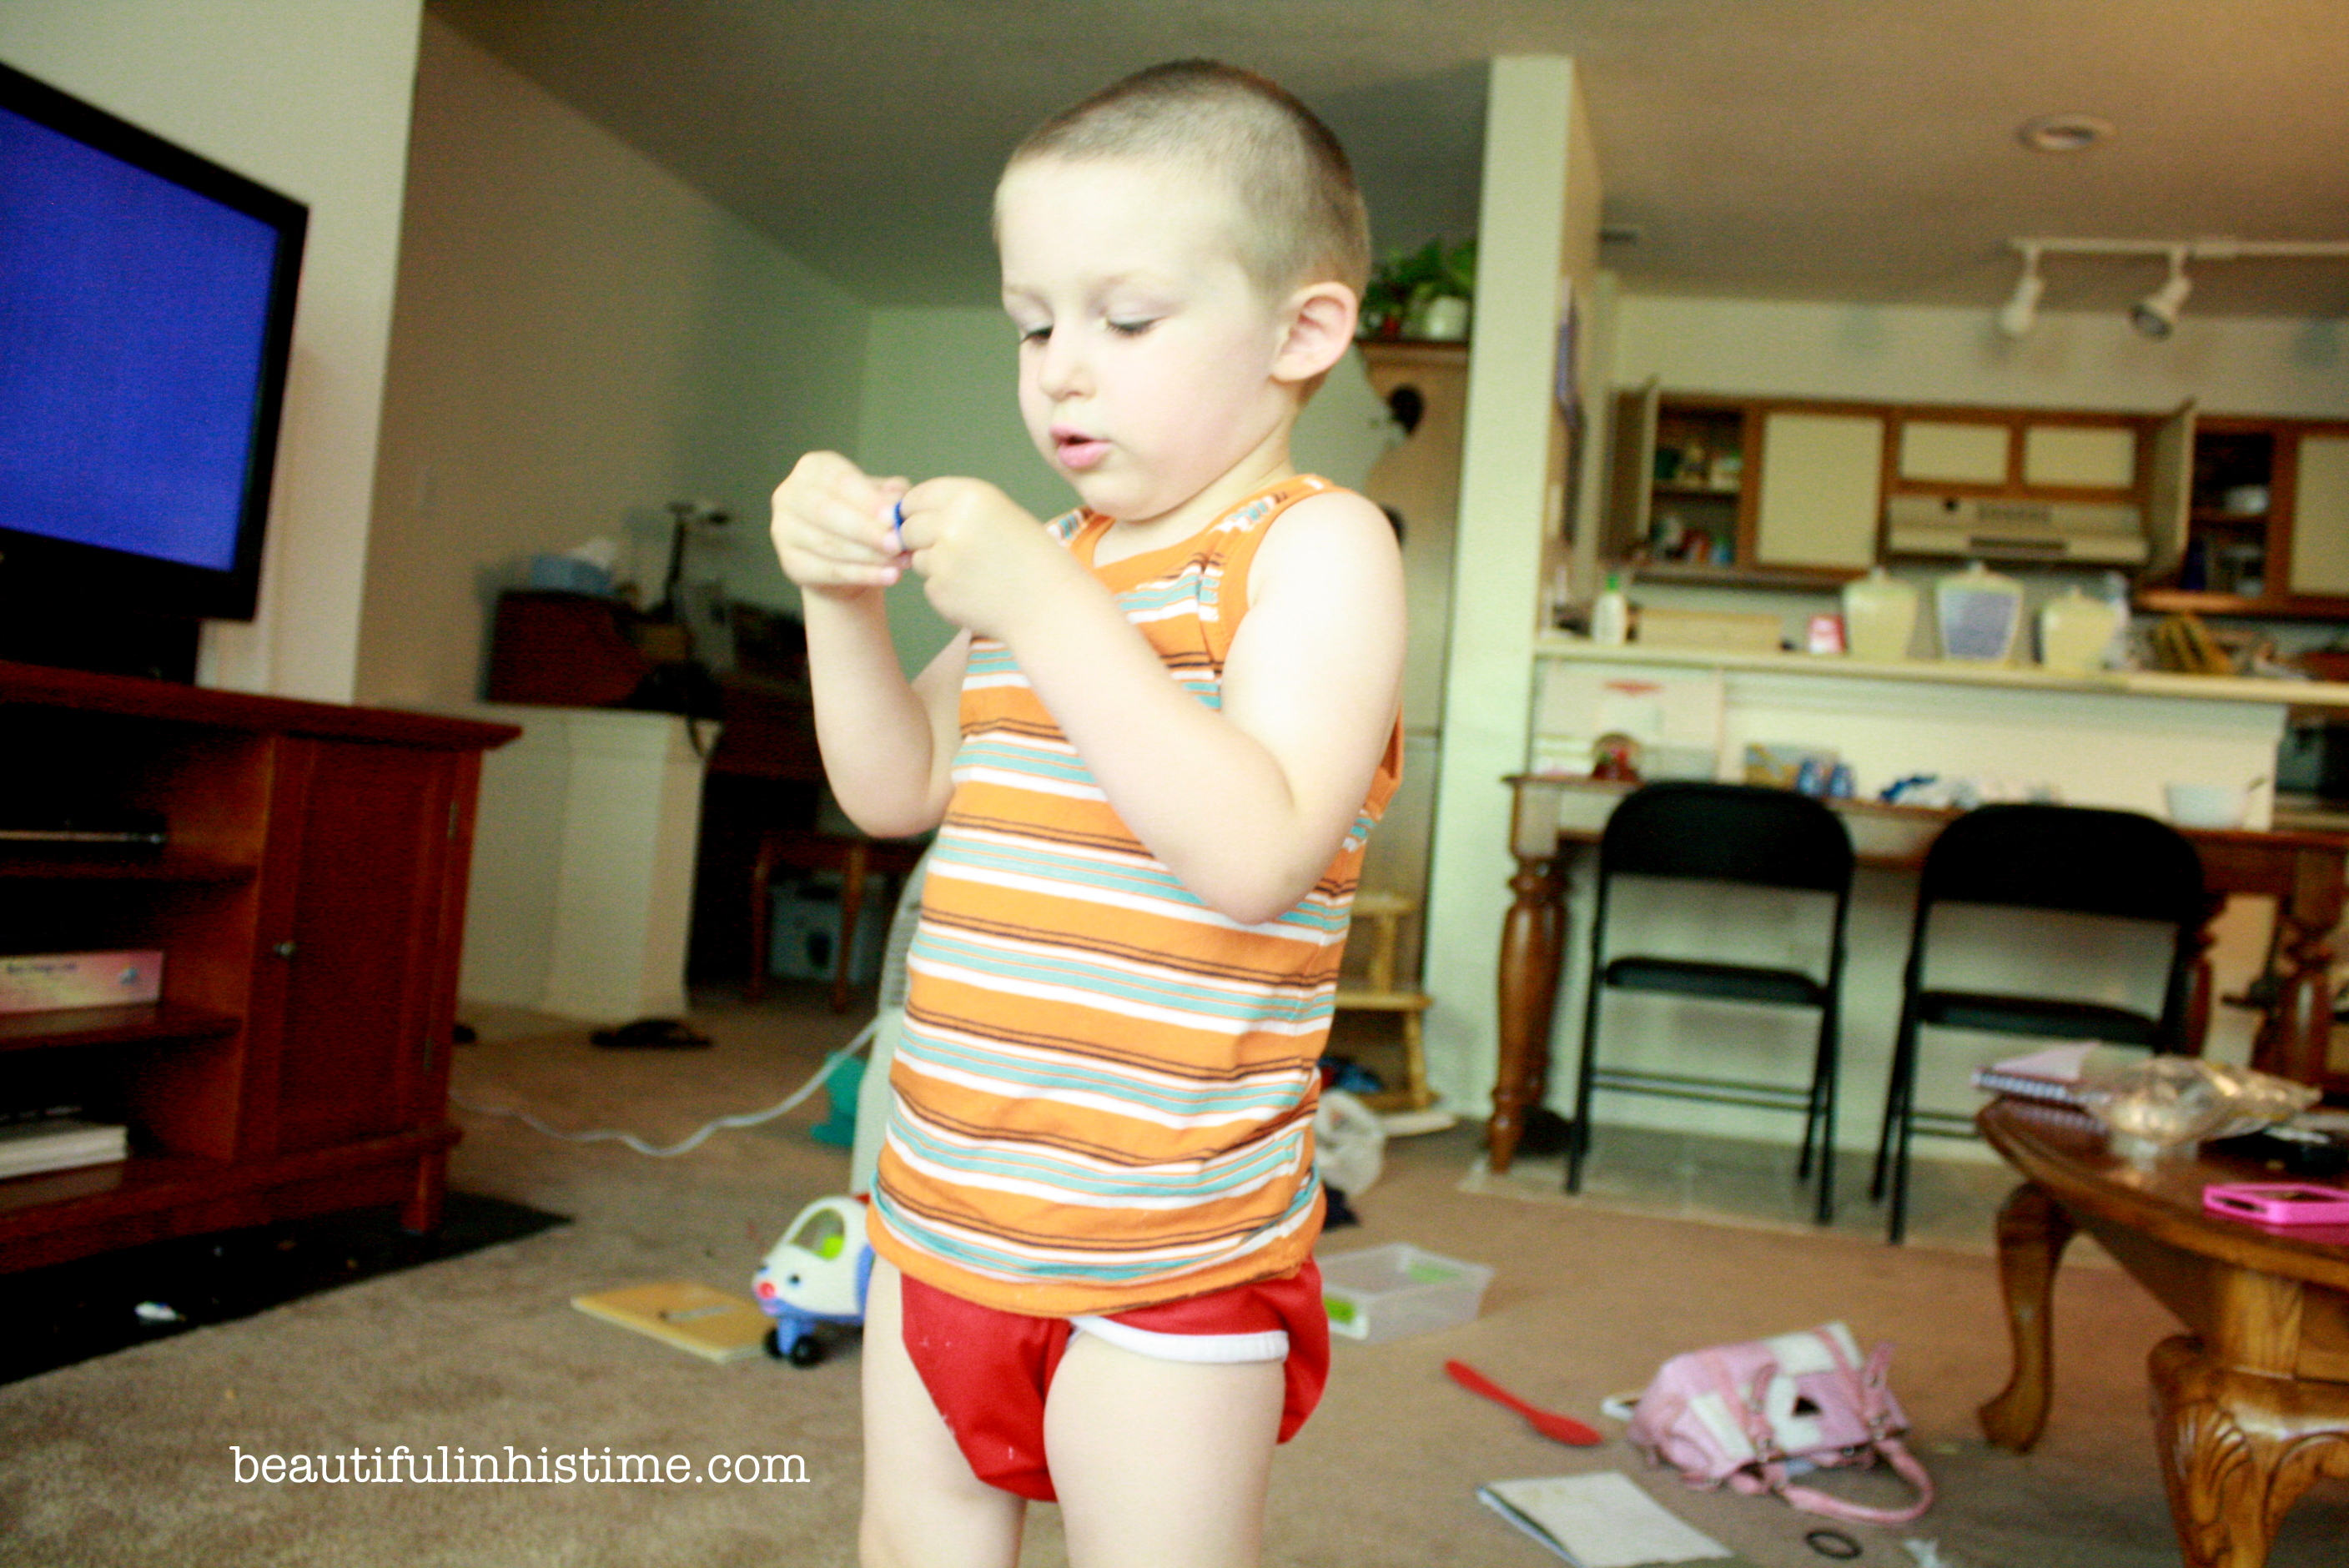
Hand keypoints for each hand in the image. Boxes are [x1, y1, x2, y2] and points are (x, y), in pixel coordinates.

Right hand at [769, 452, 908, 598]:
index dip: (867, 499)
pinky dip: (863, 575)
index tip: (892, 517)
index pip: (840, 481)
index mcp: (813, 468)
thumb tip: (895, 500)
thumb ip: (891, 493)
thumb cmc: (864, 515)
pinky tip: (889, 576)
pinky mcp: (790, 562)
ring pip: (828, 544)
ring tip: (901, 562)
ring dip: (869, 556)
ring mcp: (784, 529)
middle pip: (827, 512)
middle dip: (865, 530)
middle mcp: (790, 494)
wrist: (846, 556)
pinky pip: (828, 570)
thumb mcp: (881, 497)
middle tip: (897, 543)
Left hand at [896, 477, 1091, 640]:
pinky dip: (945, 588)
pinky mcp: (939, 591)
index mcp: (971, 495)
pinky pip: (928, 584)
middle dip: (922, 538)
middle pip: (907, 526)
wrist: (1050, 605)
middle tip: (960, 550)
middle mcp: (952, 523)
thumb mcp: (996, 513)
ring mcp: (943, 559)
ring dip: (934, 563)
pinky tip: (975, 590)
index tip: (937, 522)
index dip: (920, 511)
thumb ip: (949, 509)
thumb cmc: (1027, 557)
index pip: (916, 496)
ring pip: (916, 556)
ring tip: (975, 571)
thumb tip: (891, 518)